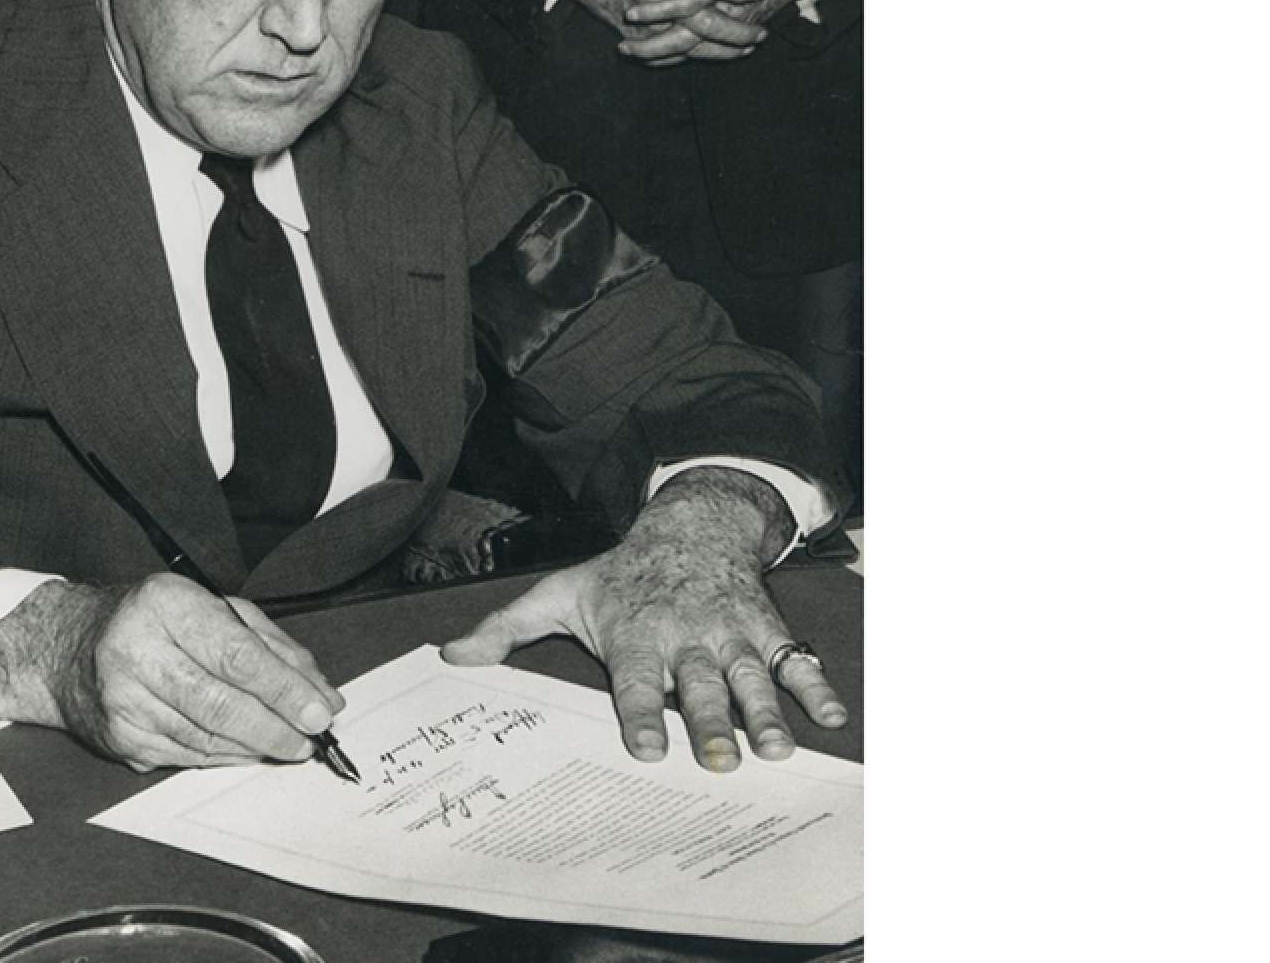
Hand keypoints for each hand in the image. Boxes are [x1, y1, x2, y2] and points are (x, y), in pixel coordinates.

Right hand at [0, 575, 345, 772]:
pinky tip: (248, 750)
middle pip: (221, 703)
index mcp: (164, 604)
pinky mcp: (120, 738)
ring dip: (256, 747)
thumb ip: (269, 645)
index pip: (235, 654)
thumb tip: (318, 691)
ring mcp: (124, 700)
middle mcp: (136, 650)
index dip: (283, 688)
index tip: (320, 710)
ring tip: (288, 745)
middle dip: (276, 727)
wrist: (69, 648)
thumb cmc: (153, 621)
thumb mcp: (210, 607)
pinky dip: (226, 757)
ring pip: (207, 738)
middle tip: (311, 739)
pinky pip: (187, 756)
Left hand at [441, 467, 846, 771]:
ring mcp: (729, 633)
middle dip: (710, 722)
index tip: (649, 751)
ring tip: (777, 751)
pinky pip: (793, 657)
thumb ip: (506, 630)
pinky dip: (815, 685)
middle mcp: (684, 636)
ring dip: (764, 713)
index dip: (641, 714)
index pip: (635, 681)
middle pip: (698, 686)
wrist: (690, 524)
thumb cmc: (621, 574)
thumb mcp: (558, 593)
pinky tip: (832, 715)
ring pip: (749, 677)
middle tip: (720, 760)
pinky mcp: (765, 627)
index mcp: (634, 635)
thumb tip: (454, 657)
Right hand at [555, 0, 768, 65]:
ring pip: (690, 46)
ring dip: (721, 51)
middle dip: (736, 31)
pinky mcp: (636, 37)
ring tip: (746, 48)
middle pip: (703, 24)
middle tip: (762, 33)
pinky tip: (715, 55)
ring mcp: (644, 23)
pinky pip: (668, 55)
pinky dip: (693, 57)